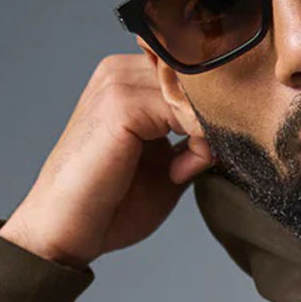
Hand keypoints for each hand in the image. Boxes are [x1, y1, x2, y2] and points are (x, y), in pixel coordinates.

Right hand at [0, 53, 213, 268]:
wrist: (68, 230)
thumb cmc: (114, 201)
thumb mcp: (169, 163)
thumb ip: (196, 138)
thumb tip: (232, 126)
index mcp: (131, 79)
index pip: (195, 75)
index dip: (215, 110)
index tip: (217, 147)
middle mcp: (122, 71)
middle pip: (200, 80)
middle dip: (214, 121)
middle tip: (203, 161)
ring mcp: (118, 84)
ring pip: (196, 94)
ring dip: (206, 134)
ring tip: (185, 170)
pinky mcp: (120, 105)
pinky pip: (185, 112)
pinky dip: (197, 144)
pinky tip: (177, 172)